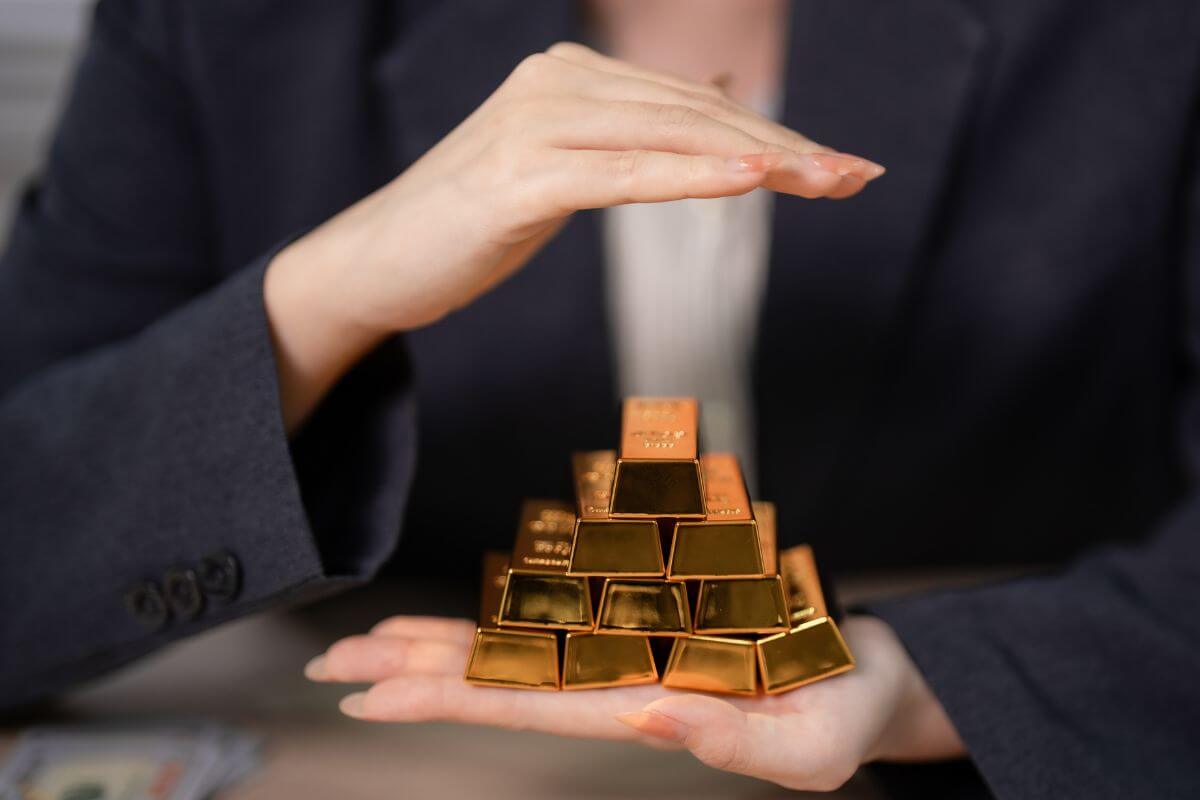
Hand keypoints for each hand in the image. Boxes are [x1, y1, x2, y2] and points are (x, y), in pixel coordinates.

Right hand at [263, 42, 884, 429]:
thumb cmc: (471, 220)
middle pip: (694, 111)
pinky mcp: (518, 178)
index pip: (692, 101)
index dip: (774, 132)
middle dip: (786, 146)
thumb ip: (633, 129)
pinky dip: (691, 176)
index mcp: (570, 74)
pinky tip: (749, 178)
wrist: (377, 259)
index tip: (840, 166)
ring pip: (670, 136)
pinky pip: (622, 175)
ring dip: (758, 160)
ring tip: (827, 181)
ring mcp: (535, 125)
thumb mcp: (562, 163)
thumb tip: (717, 100)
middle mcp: (556, 82)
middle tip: (857, 177)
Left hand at [305, 615, 963, 791]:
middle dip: (418, 672)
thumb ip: (734, 740)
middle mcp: (626, 684)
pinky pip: (569, 616)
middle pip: (503, 678)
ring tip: (370, 641)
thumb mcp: (812, 748)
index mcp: (650, 711)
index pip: (527, 708)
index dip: (450, 696)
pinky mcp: (656, 625)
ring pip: (525, 646)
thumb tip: (647, 713)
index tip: (373, 692)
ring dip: (447, 642)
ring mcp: (636, 654)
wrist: (875, 683)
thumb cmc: (852, 717)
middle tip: (333, 664)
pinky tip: (470, 615)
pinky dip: (513, 611)